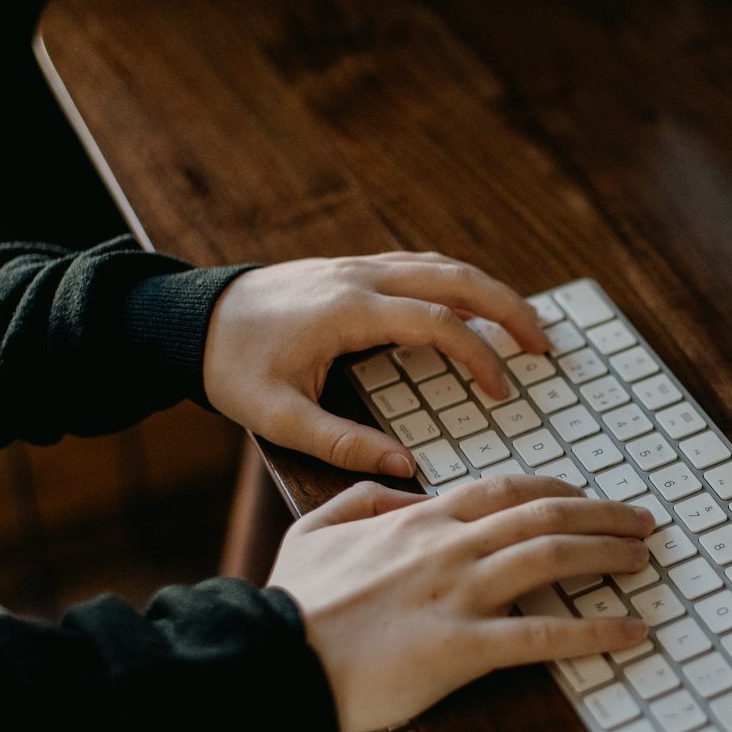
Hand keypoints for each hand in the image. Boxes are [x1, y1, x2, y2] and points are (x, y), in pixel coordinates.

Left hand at [203, 251, 550, 475]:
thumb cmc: (230, 367)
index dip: (479, 355)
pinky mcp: (350, 267)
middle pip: (456, 277)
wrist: (187, 319)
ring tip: (523, 326)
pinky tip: (472, 307)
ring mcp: (356, 265)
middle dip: (509, 307)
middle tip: (544, 345)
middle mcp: (360, 277)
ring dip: (488, 290)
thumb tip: (406, 467)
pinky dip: (457, 282)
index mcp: (348, 311)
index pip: (438, 323)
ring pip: (442, 264)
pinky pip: (419, 265)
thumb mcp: (278, 417)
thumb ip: (343, 444)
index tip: (502, 389)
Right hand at [268, 476, 654, 731]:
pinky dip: (596, 631)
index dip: (554, 489)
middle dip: (601, 513)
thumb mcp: (314, 530)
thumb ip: (360, 500)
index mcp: (416, 520)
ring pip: (552, 556)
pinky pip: (544, 634)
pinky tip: (630, 631)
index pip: (502, 490)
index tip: (583, 496)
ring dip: (607, 553)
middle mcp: (447, 546)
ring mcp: (458, 594)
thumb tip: (398, 487)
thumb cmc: (293, 603)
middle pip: (543, 514)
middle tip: (640, 521)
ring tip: (642, 557)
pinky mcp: (463, 647)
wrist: (274, 656)